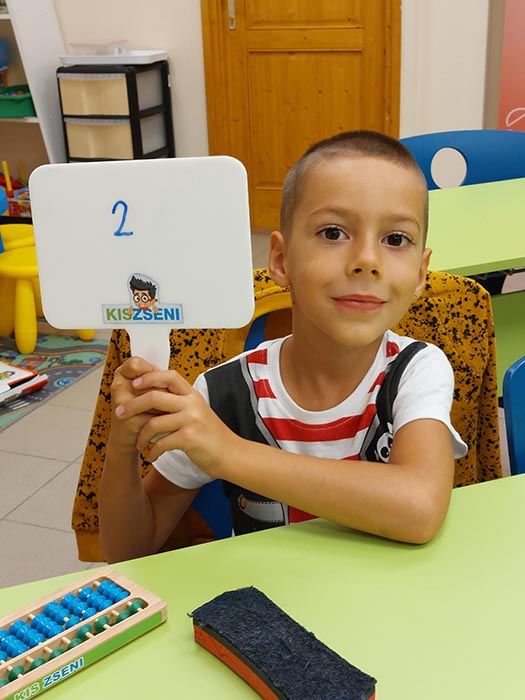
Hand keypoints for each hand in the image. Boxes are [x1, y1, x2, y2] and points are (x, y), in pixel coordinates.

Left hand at [113, 368, 240, 475]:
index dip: (149, 377)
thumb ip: (178, 402)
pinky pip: (161, 443)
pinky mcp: (189, 438)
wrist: (230, 453)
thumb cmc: (209, 433)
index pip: (169, 376)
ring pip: (154, 423)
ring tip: (139, 444)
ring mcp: (191, 420)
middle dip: (132, 406)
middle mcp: (191, 403)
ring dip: (141, 436)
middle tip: (119, 414)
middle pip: (154, 397)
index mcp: (192, 394)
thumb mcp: (196, 410)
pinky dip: (153, 451)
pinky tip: (152, 456)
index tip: (134, 384)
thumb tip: (151, 395)